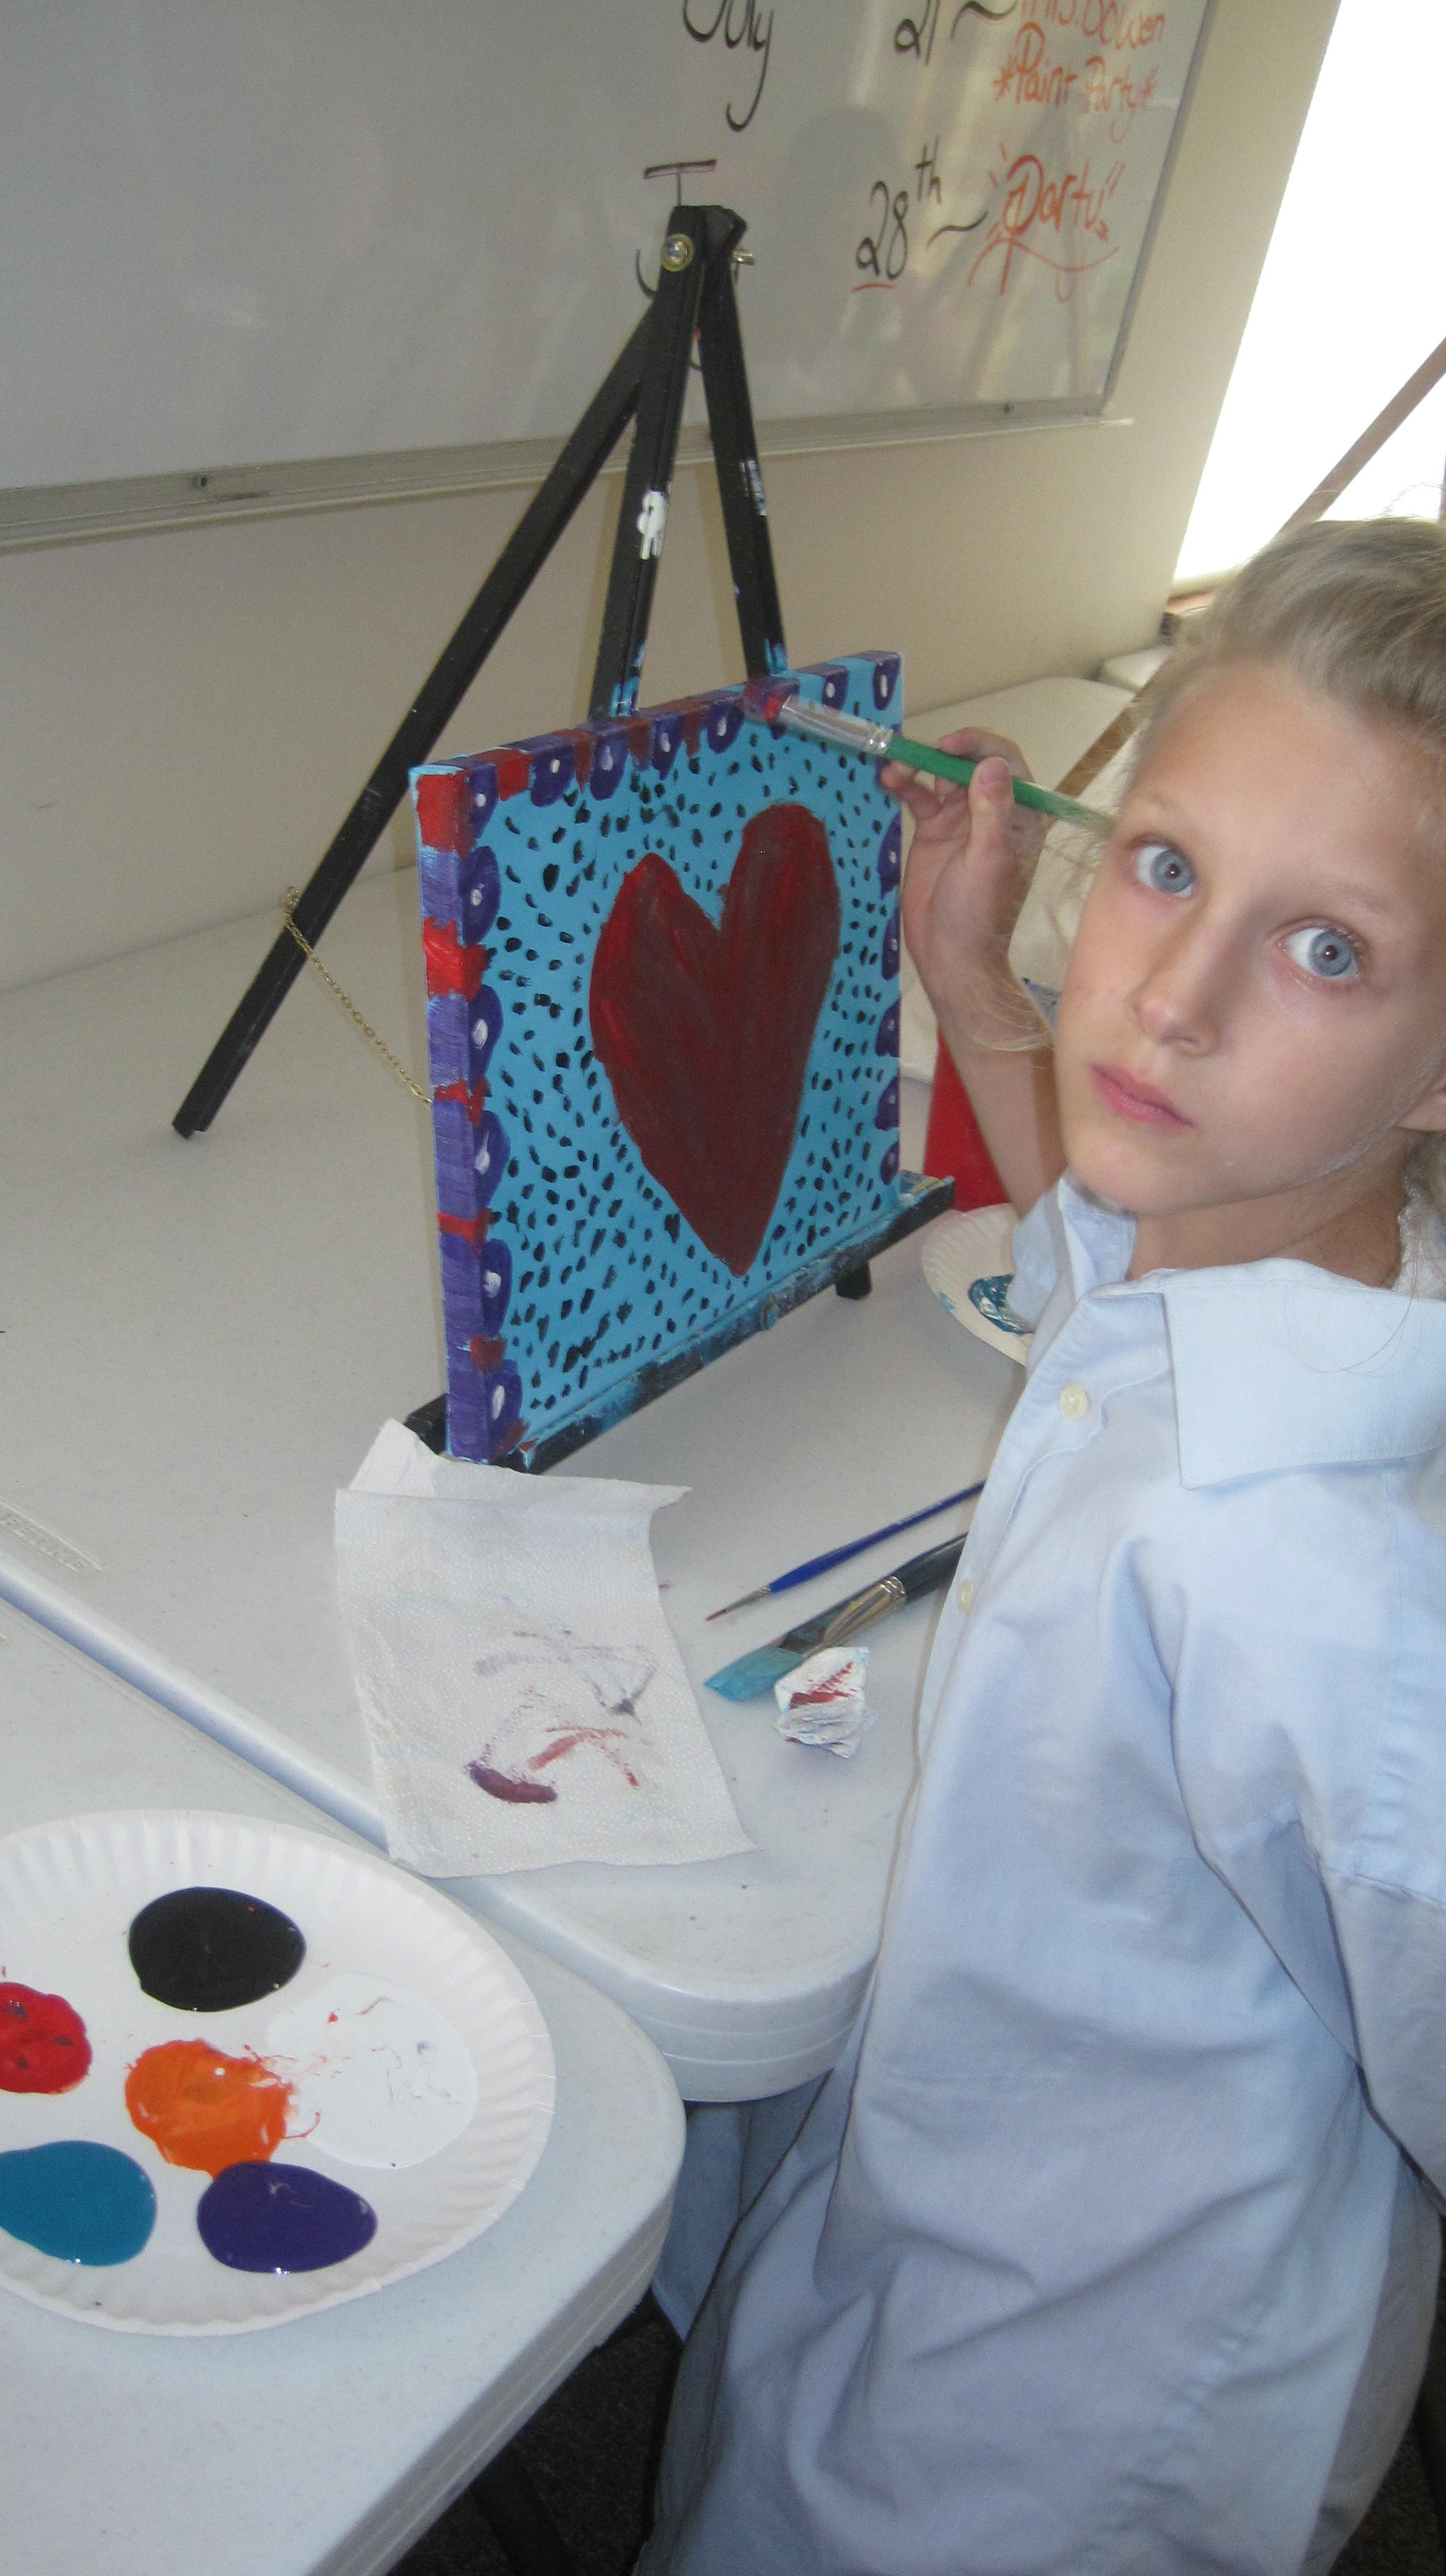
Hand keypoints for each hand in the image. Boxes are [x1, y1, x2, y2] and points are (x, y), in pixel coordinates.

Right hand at [887, 729, 1047, 1056]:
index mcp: (1019, 815)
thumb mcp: (989, 861)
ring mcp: (961, 819)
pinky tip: (887, 780)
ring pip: (941, 775)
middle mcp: (992, 810)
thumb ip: (992, 812)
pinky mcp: (933, 831)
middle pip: (969, 762)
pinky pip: (919, 796)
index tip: (949, 746)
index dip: (978, 745)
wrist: (951, 956)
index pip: (1005, 762)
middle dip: (943, 753)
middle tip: (916, 755)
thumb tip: (991, 764)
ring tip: (895, 769)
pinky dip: (904, 785)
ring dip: (919, 766)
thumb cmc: (979, 915)